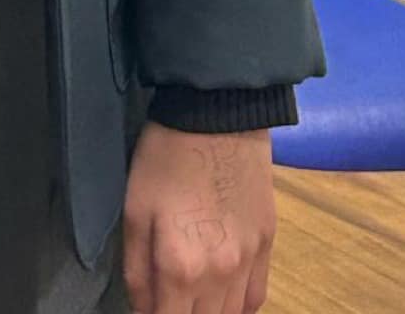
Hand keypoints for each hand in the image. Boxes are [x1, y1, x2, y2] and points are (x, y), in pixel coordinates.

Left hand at [123, 123, 274, 313]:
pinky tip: (223, 298)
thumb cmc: (166, 157)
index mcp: (180, 269)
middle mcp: (220, 274)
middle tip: (168, 297)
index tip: (149, 309)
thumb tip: (143, 311)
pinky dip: (238, 306)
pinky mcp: (268, 240)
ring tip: (191, 299)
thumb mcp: (136, 212)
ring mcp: (249, 258)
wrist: (218, 110)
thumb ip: (137, 273)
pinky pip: (256, 295)